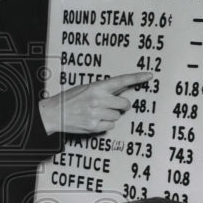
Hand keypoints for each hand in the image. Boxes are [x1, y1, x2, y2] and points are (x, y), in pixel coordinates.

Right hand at [39, 72, 153, 135]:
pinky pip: (111, 126)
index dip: (137, 78)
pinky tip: (94, 120)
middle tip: (111, 105)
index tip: (149, 76)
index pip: (121, 81)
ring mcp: (97, 114)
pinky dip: (105, 124)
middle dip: (121, 105)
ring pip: (117, 116)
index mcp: (96, 87)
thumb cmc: (69, 99)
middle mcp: (98, 99)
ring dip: (110, 115)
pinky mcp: (94, 126)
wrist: (53, 113)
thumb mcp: (86, 88)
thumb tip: (122, 88)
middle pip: (124, 104)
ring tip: (96, 113)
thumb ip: (104, 89)